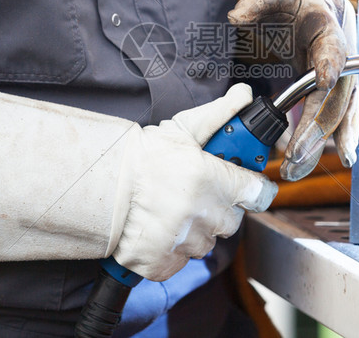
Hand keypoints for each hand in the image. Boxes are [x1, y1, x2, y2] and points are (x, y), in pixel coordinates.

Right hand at [112, 83, 276, 280]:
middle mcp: (202, 215)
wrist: (100, 184)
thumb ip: (220, 113)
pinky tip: (157, 228)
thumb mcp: (183, 129)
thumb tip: (244, 94)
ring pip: (205, 243)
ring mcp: (183, 242)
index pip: (257, 193)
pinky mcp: (163, 264)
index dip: (250, 187)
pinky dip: (171, 250)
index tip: (242, 185)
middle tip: (193, 194)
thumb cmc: (142, 156)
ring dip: (194, 230)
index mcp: (212, 180)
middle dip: (218, 209)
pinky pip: (181, 260)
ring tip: (169, 210)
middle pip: (231, 221)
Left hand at [228, 0, 358, 180]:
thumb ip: (257, 4)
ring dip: (321, 145)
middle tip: (296, 152)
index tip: (324, 79)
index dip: (330, 63)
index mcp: (327, 29)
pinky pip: (334, 121)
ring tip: (297, 168)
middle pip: (337, 97)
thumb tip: (237, 17)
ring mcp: (339, 79)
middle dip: (317, 128)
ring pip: (339, 116)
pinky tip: (315, 162)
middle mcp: (339, 58)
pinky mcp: (330, 94)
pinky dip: (329, 142)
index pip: (333, 48)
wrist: (311, 2)